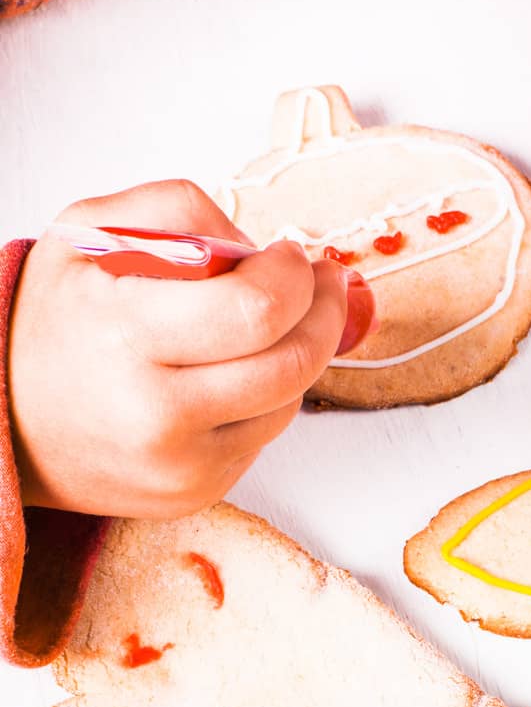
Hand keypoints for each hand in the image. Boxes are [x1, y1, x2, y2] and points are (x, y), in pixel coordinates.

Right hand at [9, 179, 373, 517]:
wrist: (6, 420)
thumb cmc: (53, 323)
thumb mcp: (89, 234)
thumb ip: (179, 214)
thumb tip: (261, 247)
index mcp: (126, 335)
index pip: (256, 310)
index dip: (292, 278)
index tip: (293, 256)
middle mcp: (158, 413)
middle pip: (291, 364)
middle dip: (322, 314)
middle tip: (323, 283)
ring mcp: (182, 464)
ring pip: (288, 401)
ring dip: (298, 354)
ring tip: (276, 322)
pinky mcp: (197, 491)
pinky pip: (264, 435)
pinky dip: (265, 396)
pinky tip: (236, 370)